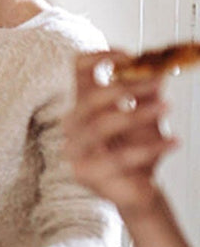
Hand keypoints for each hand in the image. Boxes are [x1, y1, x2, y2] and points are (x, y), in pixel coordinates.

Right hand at [64, 51, 176, 217]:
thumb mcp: (147, 115)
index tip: (130, 57)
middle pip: (90, 98)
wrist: (137, 189)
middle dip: (127, 88)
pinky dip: (151, 148)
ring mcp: (75, 149)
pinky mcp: (85, 173)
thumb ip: (149, 91)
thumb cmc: (137, 149)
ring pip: (101, 126)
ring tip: (167, 107)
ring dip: (138, 114)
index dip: (101, 57)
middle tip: (158, 83)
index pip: (78, 70)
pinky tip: (174, 142)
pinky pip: (119, 157)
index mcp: (84, 104)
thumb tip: (161, 66)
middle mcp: (73, 124)